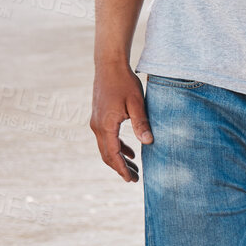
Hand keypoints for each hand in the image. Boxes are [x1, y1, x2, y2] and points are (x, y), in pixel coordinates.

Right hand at [90, 61, 151, 182]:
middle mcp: (97, 127)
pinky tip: (130, 151)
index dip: (122, 169)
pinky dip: (117, 147)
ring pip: (106, 148)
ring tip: (134, 169)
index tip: (132, 180)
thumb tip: (148, 143)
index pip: (113, 154)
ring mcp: (97, 122)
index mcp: (106, 126)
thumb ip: (141, 123)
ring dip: (119, 159)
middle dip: (121, 168)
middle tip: (135, 179)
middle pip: (107, 155)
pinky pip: (107, 138)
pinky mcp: (100, 117)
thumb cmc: (124, 82)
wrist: (109, 66)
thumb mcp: (137, 103)